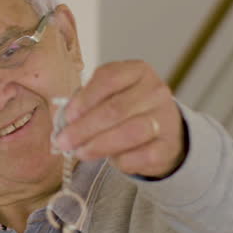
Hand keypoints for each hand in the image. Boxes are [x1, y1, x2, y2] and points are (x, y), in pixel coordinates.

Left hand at [53, 60, 185, 178]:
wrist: (163, 132)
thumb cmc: (127, 111)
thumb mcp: (109, 96)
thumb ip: (87, 103)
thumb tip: (64, 122)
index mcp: (138, 71)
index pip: (109, 78)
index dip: (85, 99)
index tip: (67, 116)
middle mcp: (155, 91)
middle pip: (116, 108)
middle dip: (84, 128)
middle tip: (64, 141)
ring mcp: (165, 118)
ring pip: (130, 132)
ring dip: (99, 144)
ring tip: (80, 152)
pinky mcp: (168, 145)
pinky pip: (142, 155)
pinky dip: (121, 160)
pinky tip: (110, 161)